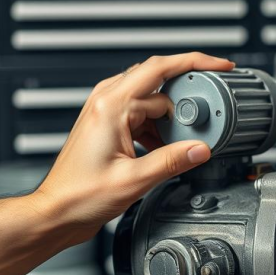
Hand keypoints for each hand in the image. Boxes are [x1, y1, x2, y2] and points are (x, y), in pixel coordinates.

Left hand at [31, 52, 234, 247]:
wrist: (56, 211)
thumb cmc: (79, 195)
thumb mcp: (135, 179)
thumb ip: (173, 161)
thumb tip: (201, 148)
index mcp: (111, 105)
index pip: (160, 68)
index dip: (194, 62)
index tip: (219, 66)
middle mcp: (107, 101)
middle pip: (160, 81)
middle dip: (186, 96)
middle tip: (207, 113)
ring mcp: (107, 110)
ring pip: (154, 98)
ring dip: (172, 116)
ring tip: (184, 138)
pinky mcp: (110, 123)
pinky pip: (144, 113)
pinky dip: (160, 126)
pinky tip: (167, 145)